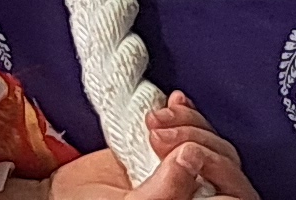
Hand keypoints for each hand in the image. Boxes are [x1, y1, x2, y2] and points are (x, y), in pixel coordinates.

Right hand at [51, 94, 262, 199]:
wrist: (60, 194)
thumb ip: (165, 193)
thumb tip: (193, 156)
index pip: (235, 196)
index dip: (215, 168)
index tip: (183, 155)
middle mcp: (200, 196)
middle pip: (226, 164)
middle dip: (195, 139)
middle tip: (158, 134)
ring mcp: (187, 174)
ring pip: (212, 142)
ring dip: (187, 122)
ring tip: (153, 121)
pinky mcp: (171, 149)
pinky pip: (192, 127)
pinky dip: (184, 112)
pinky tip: (171, 103)